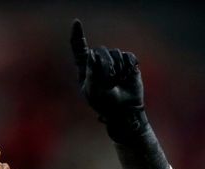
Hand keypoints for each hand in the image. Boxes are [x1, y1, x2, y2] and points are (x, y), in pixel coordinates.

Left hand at [70, 19, 146, 135]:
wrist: (124, 111)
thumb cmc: (105, 104)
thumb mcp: (93, 90)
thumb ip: (91, 72)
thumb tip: (91, 54)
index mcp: (85, 68)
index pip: (78, 47)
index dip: (77, 35)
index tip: (76, 22)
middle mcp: (98, 62)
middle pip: (101, 51)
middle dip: (106, 67)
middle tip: (109, 82)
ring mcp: (113, 61)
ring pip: (116, 53)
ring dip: (118, 70)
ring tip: (118, 82)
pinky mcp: (127, 63)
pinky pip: (128, 56)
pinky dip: (128, 67)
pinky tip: (127, 77)